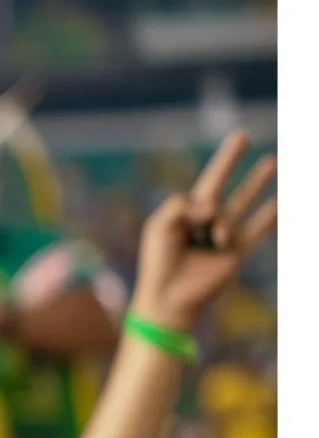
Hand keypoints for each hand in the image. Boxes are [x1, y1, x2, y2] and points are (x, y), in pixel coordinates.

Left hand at [128, 132, 275, 331]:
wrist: (169, 298)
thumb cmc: (158, 263)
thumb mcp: (159, 226)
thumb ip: (179, 205)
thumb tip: (212, 205)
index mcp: (184, 214)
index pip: (203, 182)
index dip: (221, 164)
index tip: (231, 153)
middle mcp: (205, 222)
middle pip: (222, 184)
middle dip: (231, 160)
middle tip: (242, 135)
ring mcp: (223, 236)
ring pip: (238, 207)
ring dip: (253, 185)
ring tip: (270, 164)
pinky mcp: (237, 253)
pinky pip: (258, 229)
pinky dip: (270, 216)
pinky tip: (281, 201)